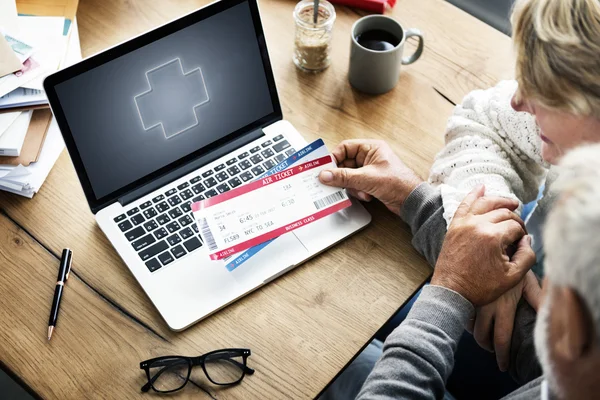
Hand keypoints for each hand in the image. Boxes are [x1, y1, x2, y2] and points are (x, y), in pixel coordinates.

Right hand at [318, 139, 422, 214]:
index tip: (325, 169)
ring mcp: (370, 170)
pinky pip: (355, 185)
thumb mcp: (367, 178)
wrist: (411, 201)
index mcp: (371, 148)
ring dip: (352, 186)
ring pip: (349, 176)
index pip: (345, 148)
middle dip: (343, 176)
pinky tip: (367, 196)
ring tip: (361, 191)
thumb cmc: (397, 182)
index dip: (334, 158)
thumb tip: (325, 175)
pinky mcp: (370, 182)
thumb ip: (344, 176)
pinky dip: (358, 191)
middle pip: (345, 163)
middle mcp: (370, 157)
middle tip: (333, 183)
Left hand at [431, 185, 535, 306]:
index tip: (521, 244)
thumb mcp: (512, 277)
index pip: (516, 227)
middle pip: (503, 213)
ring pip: (485, 203)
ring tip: (512, 203)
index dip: (522, 234)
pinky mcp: (454, 226)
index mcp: (493, 237)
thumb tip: (527, 239)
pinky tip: (481, 187)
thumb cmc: (481, 287)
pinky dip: (473, 195)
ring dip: (500, 200)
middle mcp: (478, 225)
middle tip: (519, 229)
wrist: (451, 292)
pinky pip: (464, 205)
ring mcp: (464, 224)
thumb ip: (527, 256)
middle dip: (515, 219)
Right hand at [467, 271, 540, 371]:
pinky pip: (464, 314)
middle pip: (481, 337)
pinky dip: (468, 321)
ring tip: (486, 336)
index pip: (501, 338)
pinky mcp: (465, 294)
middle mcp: (486, 305)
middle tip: (493, 351)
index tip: (504, 365)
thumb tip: (548, 313)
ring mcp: (473, 300)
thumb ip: (537, 298)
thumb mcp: (527, 279)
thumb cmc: (512, 261)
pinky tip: (473, 320)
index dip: (501, 355)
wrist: (489, 245)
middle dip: (487, 347)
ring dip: (477, 335)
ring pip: (470, 327)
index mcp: (503, 305)